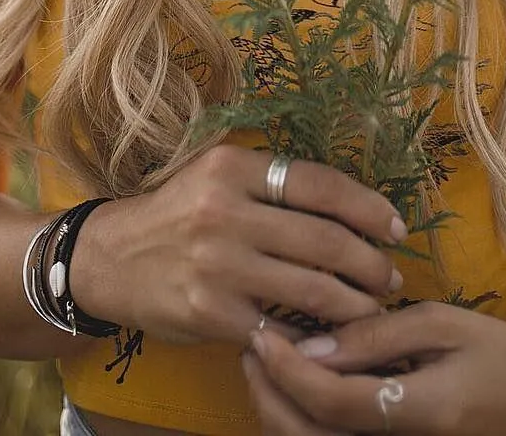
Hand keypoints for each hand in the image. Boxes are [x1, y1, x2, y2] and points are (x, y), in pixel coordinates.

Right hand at [69, 145, 407, 345]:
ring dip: (356, 304)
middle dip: (370, 263)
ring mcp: (216, 264)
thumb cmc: (178, 214)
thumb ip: (270, 182)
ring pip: (312, 288)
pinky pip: (280, 328)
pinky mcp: (210, 313)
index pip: (318, 183)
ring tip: (373, 309)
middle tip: (391, 277)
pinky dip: (312, 336)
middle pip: (324, 239)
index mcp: (232, 167)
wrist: (110, 259)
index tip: (396, 227)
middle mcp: (224, 211)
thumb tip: (348, 203)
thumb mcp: (216, 176)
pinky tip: (329, 338)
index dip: (367, 206)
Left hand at [241, 302, 505, 435]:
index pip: (331, 401)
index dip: (286, 369)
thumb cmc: (501, 355)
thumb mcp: (444, 325)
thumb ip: (377, 336)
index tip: (260, 332)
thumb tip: (312, 344)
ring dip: (281, 412)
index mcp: (423, 413)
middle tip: (252, 347)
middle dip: (269, 396)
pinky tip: (300, 389)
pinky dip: (307, 425)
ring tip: (268, 364)